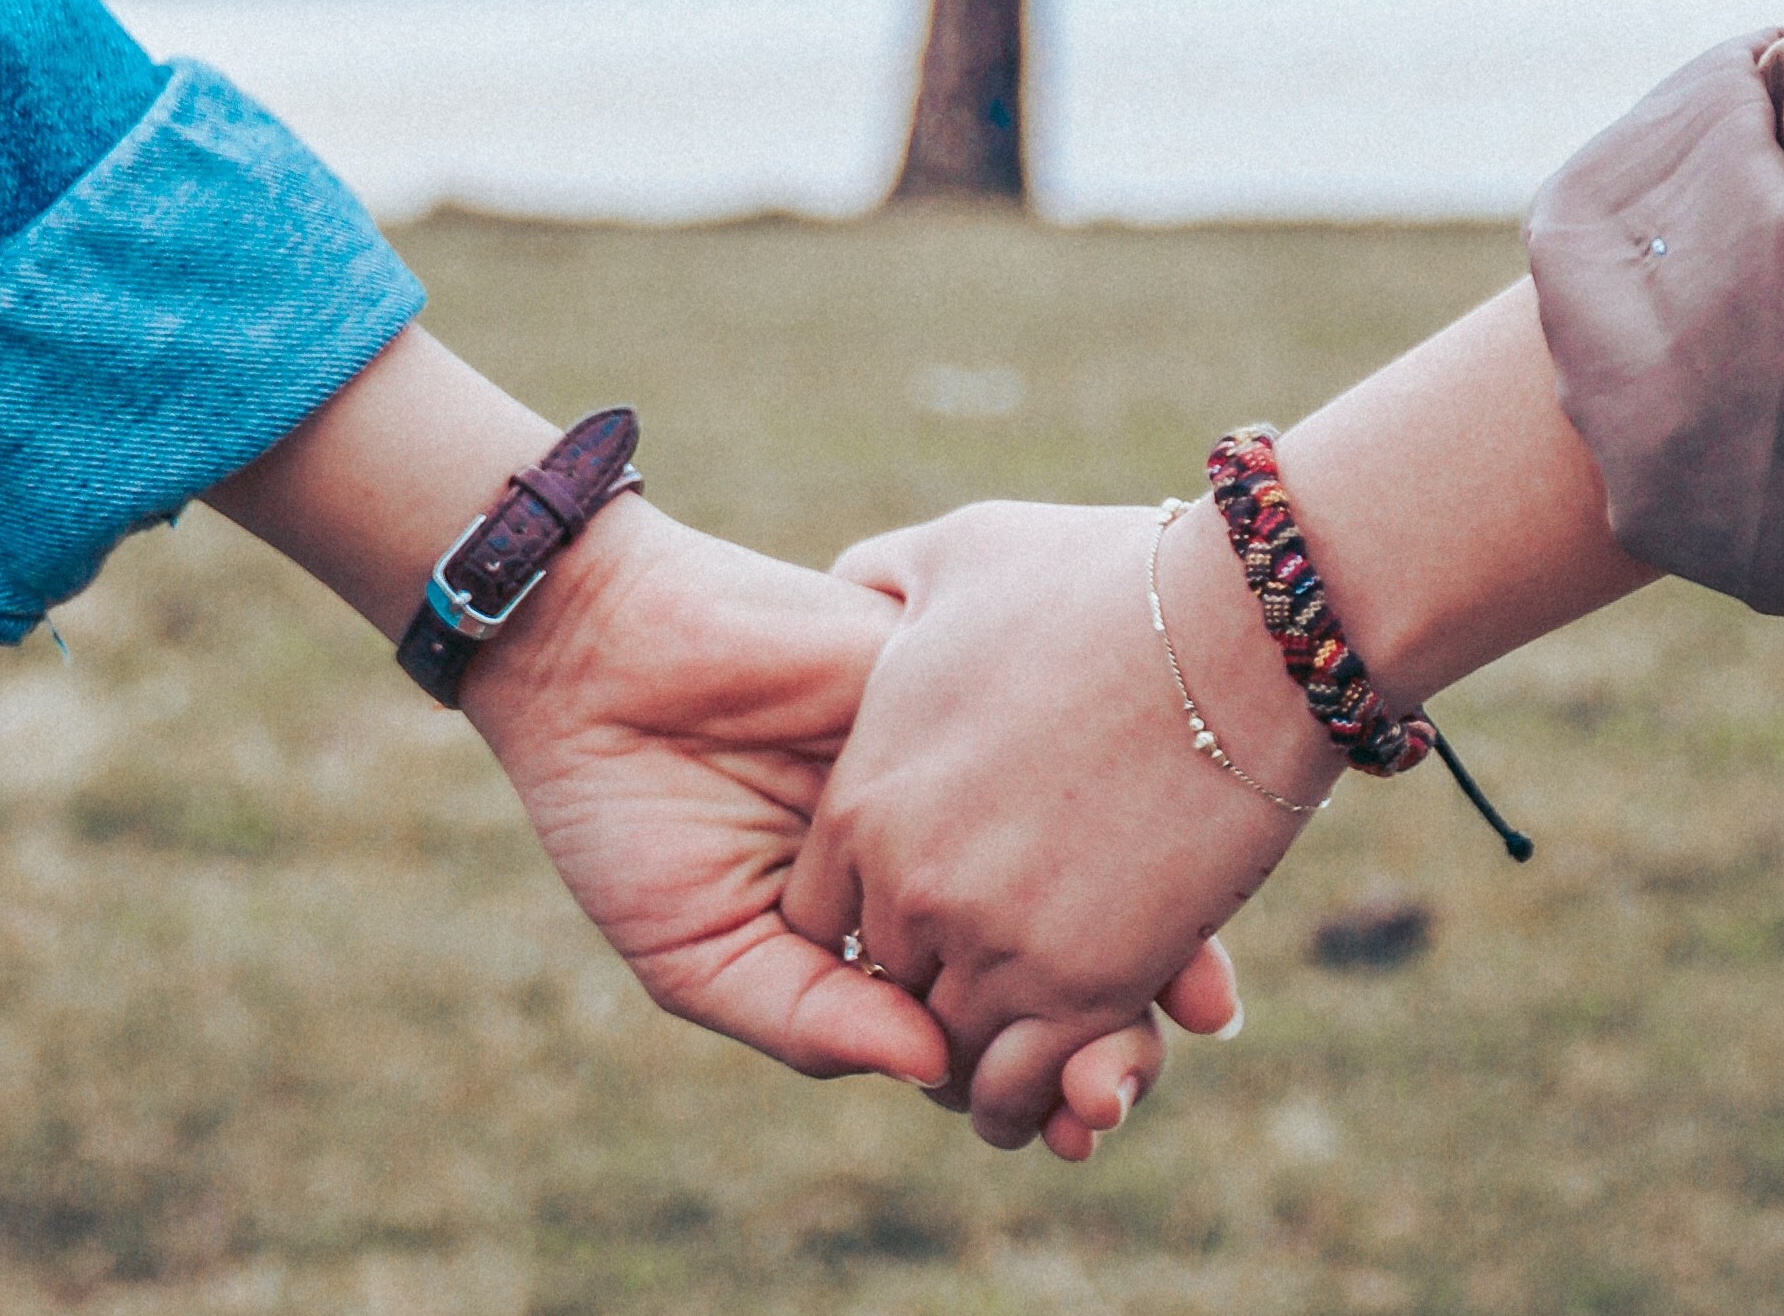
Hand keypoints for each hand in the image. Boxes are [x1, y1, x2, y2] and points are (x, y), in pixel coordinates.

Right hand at [205, 326, 1241, 1128]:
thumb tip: (935, 1073)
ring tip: (1186, 1011)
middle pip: (1056, 947)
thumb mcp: (701, 951)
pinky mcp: (965, 689)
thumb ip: (809, 1017)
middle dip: (1110, 1025)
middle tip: (1134, 1082)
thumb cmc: (625, 814)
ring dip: (1146, 936)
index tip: (1086, 1126)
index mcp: (882, 926)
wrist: (597, 657)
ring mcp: (965, 771)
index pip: (983, 1014)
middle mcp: (941, 851)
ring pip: (1086, 858)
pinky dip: (1122, 817)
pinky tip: (1160, 883)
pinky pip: (1065, 752)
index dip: (1040, 1076)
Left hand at [791, 499, 1334, 1150]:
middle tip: (983, 988)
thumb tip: (852, 584)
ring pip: (953, 1053)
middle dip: (928, 991)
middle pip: (886, 988)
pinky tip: (1074, 1085)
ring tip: (1027, 1050)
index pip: (821, 919)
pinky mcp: (1087, 985)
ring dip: (984, 1060)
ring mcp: (995, 942)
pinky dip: (1042, 1098)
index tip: (926, 916)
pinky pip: (1028, 1083)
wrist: (1243, 627)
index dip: (870, 924)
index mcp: (864, 799)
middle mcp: (910, 885)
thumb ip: (883, 581)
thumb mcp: (958, 557)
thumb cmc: (1107, 579)